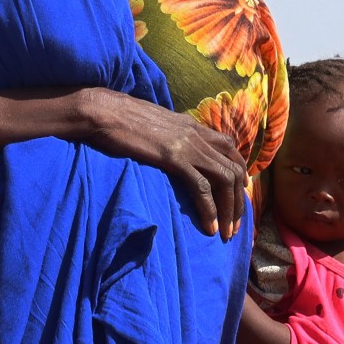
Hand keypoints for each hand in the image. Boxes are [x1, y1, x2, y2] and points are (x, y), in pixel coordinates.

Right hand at [81, 88, 247, 239]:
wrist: (104, 111)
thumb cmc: (120, 118)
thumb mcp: (154, 124)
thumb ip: (169, 135)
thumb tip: (169, 148)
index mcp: (192, 126)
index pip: (230, 148)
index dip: (239, 172)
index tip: (239, 193)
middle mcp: (197, 135)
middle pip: (233, 169)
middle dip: (238, 201)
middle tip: (235, 225)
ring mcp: (187, 146)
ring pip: (224, 180)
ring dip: (229, 210)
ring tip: (226, 232)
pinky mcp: (174, 158)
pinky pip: (202, 187)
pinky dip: (209, 209)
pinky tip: (210, 227)